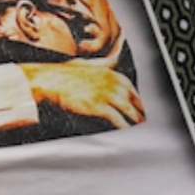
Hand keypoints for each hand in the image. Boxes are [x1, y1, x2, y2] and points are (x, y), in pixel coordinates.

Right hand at [22, 59, 146, 127]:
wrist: (50, 80)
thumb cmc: (64, 73)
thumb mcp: (87, 63)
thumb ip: (103, 64)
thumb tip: (113, 60)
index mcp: (112, 73)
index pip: (133, 90)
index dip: (138, 102)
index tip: (140, 110)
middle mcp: (113, 82)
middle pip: (135, 101)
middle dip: (140, 113)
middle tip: (143, 123)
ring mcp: (107, 94)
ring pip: (130, 112)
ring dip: (136, 122)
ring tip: (140, 131)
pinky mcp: (100, 106)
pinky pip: (118, 120)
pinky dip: (124, 128)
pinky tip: (127, 133)